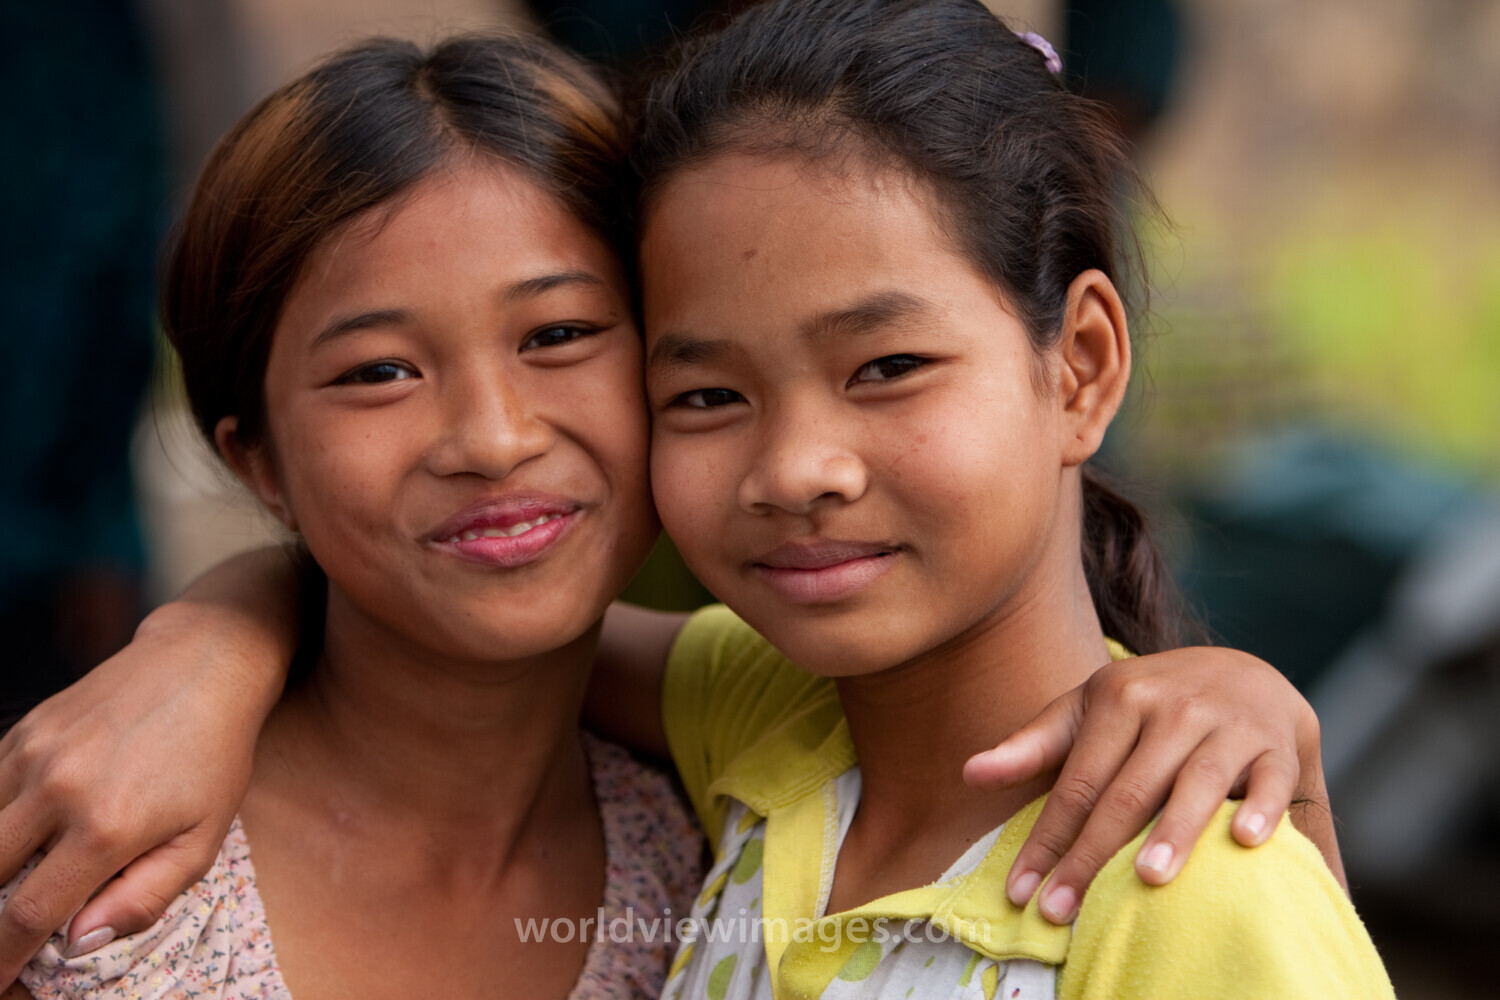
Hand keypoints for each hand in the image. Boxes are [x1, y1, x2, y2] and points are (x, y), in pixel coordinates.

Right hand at [0, 549, 297, 985]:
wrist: (203, 663)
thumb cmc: (214, 757)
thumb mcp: (203, 837)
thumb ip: (144, 897)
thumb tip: (77, 943)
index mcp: (107, 826)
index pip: (26, 915)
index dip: (1, 962)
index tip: (0, 985)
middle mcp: (60, 789)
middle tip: (3, 937)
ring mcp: (34, 754)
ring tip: (11, 890)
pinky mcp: (25, 730)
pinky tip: (21, 837)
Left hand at [963, 646, 1340, 923]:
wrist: (1246, 675)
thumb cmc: (1151, 705)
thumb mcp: (1088, 710)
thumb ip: (1033, 744)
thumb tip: (969, 773)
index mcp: (1118, 696)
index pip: (1076, 781)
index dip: (1046, 838)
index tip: (1020, 890)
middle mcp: (1172, 707)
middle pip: (1126, 791)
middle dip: (1090, 854)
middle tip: (1062, 909)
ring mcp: (1228, 724)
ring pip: (1196, 783)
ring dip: (1173, 831)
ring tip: (1146, 878)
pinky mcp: (1276, 746)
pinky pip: (1270, 781)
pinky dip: (1259, 809)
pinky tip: (1243, 841)